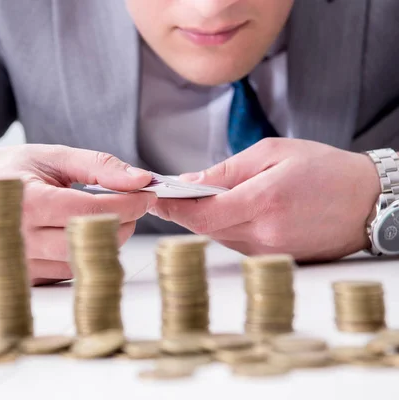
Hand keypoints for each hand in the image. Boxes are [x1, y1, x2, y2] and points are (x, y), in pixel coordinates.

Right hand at [0, 144, 156, 284]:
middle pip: (94, 241)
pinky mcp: (27, 277)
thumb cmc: (6, 171)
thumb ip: (98, 165)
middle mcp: (22, 238)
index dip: (129, 204)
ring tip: (101, 214)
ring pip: (87, 261)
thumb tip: (142, 178)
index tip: (146, 193)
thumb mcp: (50, 155)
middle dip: (123, 222)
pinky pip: (71, 272)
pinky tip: (78, 231)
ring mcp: (22, 264)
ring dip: (107, 239)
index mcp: (27, 202)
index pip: (93, 211)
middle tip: (127, 203)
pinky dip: (86, 252)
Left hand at [150, 138, 380, 261]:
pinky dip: (225, 226)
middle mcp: (264, 234)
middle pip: (204, 228)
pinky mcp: (273, 258)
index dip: (172, 209)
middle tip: (167, 194)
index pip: (201, 215)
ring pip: (218, 236)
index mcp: (263, 202)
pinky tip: (229, 210)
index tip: (154, 198)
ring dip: (205, 218)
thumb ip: (227, 170)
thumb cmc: (325, 170)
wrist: (368, 202)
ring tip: (199, 197)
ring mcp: (269, 251)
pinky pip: (236, 243)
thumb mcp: (273, 153)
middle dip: (183, 211)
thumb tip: (189, 182)